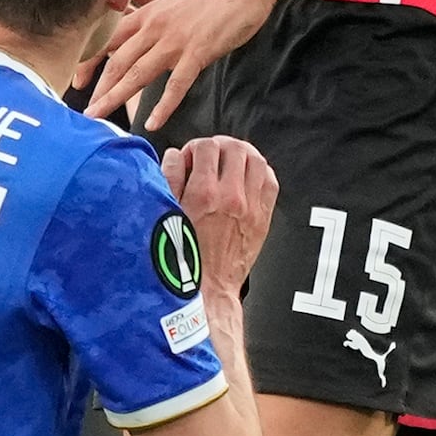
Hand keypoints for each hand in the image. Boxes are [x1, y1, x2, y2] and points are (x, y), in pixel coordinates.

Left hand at [90, 0, 275, 129]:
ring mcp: (175, 40)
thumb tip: (144, 28)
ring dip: (115, 97)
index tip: (78, 79)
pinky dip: (163, 106)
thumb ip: (156, 17)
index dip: (89, 60)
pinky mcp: (198, 52)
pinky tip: (153, 123)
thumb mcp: (175, 2)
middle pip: (116, 60)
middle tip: (85, 110)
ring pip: (137, 73)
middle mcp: (155, 27)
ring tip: (99, 116)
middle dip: (97, 87)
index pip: (108, 39)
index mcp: (148, 15)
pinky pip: (176, 85)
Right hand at [165, 134, 275, 297]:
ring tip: (230, 161)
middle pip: (234, 148)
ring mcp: (251, 207)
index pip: (206, 147)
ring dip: (242, 154)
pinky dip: (260, 171)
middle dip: (219, 146)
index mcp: (203, 194)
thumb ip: (169, 179)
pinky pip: (270, 181)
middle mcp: (231, 197)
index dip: (195, 147)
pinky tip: (248, 175)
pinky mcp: (263, 218)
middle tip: (210, 156)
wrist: (208, 289)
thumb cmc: (183, 258)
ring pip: (257, 160)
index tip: (189, 159)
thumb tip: (174, 156)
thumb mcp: (165, 215)